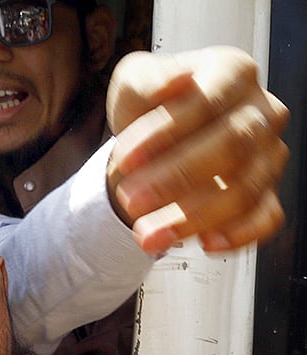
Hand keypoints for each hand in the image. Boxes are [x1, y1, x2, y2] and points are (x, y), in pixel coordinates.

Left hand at [106, 46, 288, 254]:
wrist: (151, 146)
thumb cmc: (148, 109)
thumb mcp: (135, 82)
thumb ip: (150, 79)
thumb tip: (175, 80)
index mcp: (232, 74)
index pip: (208, 101)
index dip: (165, 131)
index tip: (125, 157)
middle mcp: (259, 113)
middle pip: (232, 146)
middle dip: (175, 178)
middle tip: (131, 200)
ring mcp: (267, 155)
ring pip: (245, 188)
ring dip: (193, 216)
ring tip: (148, 233)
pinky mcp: (266, 194)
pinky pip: (266, 218)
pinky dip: (239, 234)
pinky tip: (206, 243)